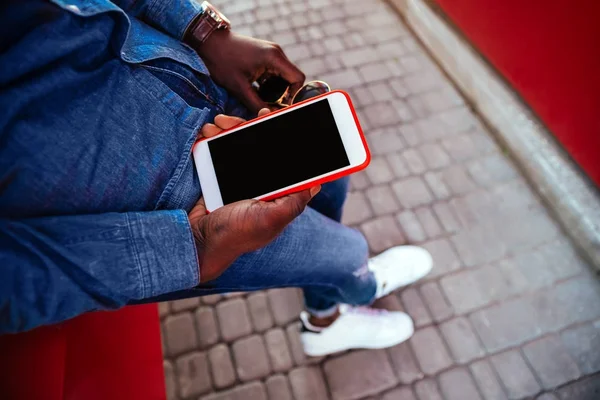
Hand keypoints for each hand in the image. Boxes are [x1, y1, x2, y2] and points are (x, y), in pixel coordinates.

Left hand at [190, 30, 304, 112]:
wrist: (208, 42)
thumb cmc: (222, 61)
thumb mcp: (239, 88)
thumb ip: (256, 104)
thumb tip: (267, 116)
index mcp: (274, 57)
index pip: (298, 79)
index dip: (294, 95)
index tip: (281, 105)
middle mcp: (276, 53)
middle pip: (291, 79)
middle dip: (283, 94)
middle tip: (268, 104)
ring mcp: (271, 52)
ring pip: (283, 77)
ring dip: (275, 89)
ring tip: (260, 97)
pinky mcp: (264, 55)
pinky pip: (274, 73)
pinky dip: (269, 84)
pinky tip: (256, 89)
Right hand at [190, 110, 320, 281]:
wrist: (197, 242)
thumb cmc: (237, 235)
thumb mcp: (271, 219)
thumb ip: (295, 201)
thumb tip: (318, 183)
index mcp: (279, 192)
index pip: (291, 159)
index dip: (292, 137)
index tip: (287, 118)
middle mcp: (263, 183)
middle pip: (266, 144)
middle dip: (261, 126)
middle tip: (258, 115)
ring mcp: (241, 177)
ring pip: (243, 142)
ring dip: (233, 127)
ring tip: (220, 123)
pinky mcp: (220, 175)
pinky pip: (221, 149)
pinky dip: (215, 136)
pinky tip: (209, 131)